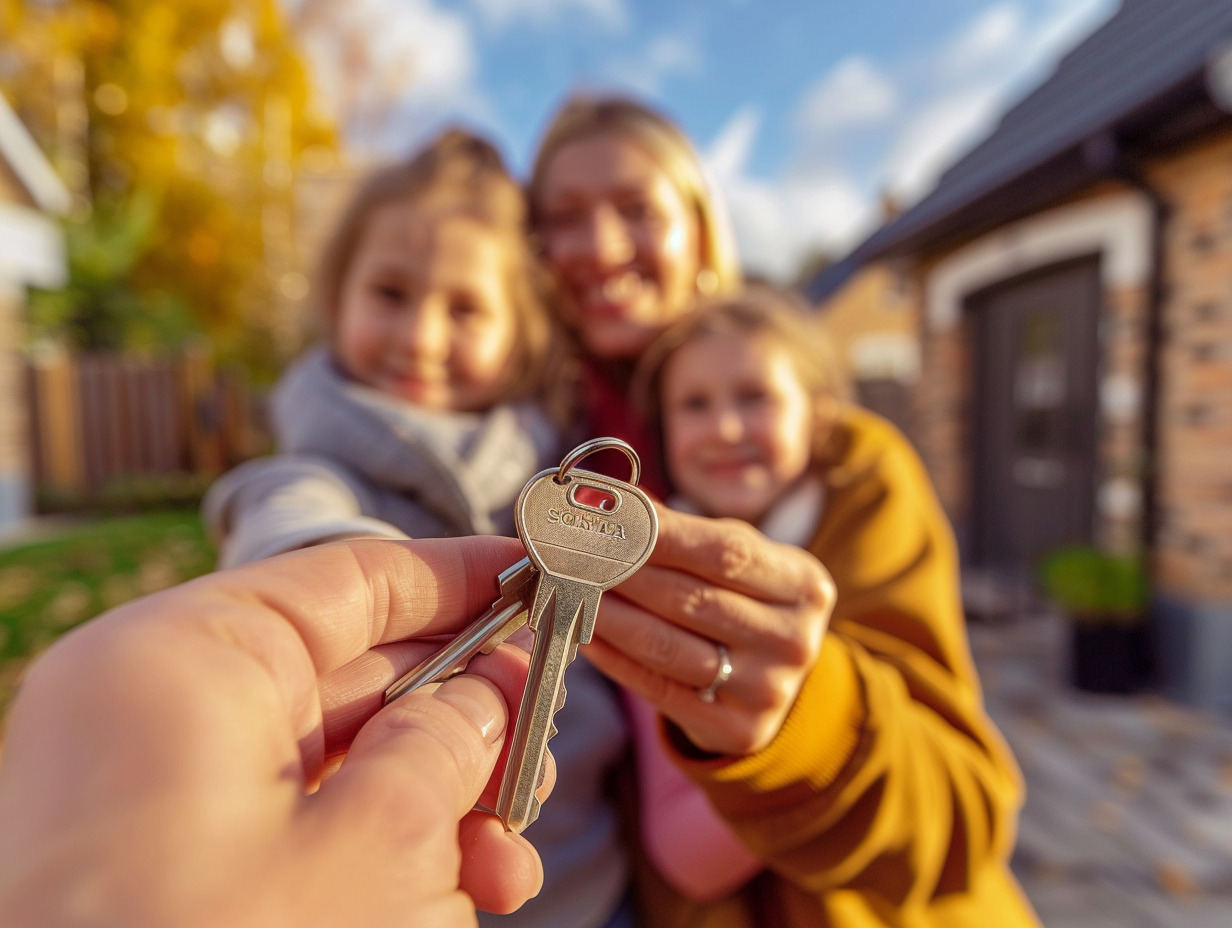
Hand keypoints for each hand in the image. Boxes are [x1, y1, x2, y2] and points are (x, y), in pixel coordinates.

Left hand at [0, 537, 549, 925]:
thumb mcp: (377, 851)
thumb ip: (449, 746)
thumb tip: (488, 692)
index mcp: (184, 660)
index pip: (354, 578)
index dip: (463, 577)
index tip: (544, 581)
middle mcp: (157, 708)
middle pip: (353, 671)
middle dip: (462, 718)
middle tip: (541, 748)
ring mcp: (152, 790)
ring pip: (333, 757)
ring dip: (431, 803)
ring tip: (504, 864)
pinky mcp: (164, 860)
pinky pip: (293, 823)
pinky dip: (376, 851)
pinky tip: (453, 895)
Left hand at [584, 506, 834, 754]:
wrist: (775, 678)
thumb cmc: (748, 600)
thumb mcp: (740, 557)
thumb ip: (683, 530)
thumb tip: (614, 500)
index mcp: (803, 585)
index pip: (725, 554)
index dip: (662, 537)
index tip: (610, 520)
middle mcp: (793, 640)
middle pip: (691, 600)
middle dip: (623, 574)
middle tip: (573, 554)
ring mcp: (767, 690)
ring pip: (668, 647)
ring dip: (609, 617)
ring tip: (571, 592)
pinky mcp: (736, 729)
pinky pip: (659, 688)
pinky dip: (615, 660)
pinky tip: (586, 636)